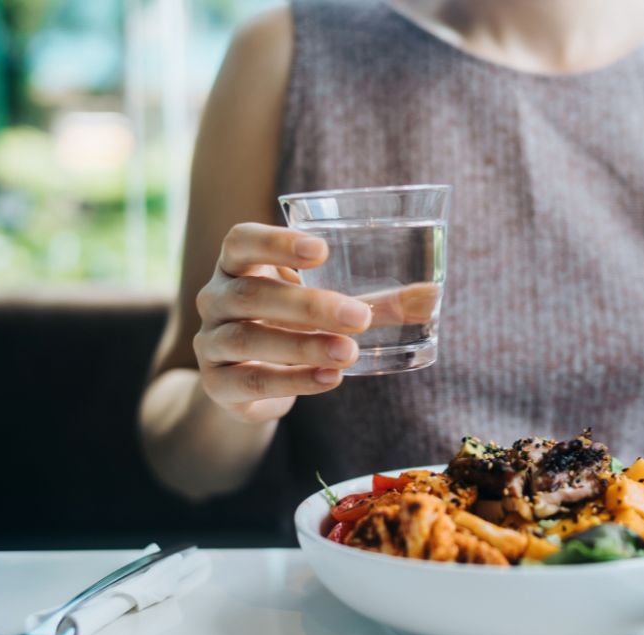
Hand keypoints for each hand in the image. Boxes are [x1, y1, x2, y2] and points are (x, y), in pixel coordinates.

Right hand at [193, 222, 371, 422]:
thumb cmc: (293, 327)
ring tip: (349, 352)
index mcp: (239, 266)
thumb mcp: (330, 309)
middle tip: (360, 316)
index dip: (275, 242)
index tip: (322, 250)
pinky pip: (250, 381)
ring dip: (303, 346)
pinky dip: (292, 381)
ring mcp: (211, 342)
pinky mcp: (217, 384)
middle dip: (309, 306)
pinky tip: (328, 379)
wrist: (250, 383)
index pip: (241, 241)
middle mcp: (216, 298)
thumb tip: (432, 297)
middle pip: (252, 295)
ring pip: (248, 339)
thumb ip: (376, 302)